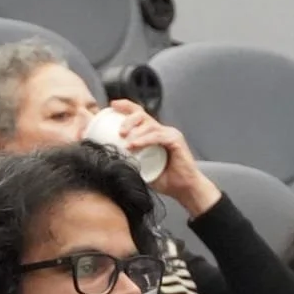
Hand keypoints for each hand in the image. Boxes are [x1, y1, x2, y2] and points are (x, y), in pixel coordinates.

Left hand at [110, 100, 220, 216]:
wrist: (183, 188)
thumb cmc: (164, 179)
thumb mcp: (141, 167)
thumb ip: (129, 160)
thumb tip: (110, 158)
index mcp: (153, 134)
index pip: (139, 114)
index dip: (126, 107)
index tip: (113, 105)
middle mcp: (161, 130)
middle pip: (142, 115)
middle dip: (128, 119)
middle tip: (119, 132)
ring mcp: (169, 134)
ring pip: (149, 125)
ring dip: (135, 131)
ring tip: (125, 142)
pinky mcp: (176, 140)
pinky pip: (157, 136)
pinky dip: (145, 140)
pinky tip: (135, 145)